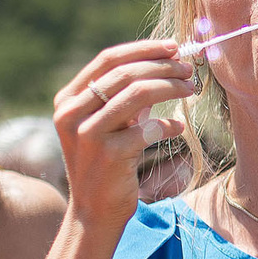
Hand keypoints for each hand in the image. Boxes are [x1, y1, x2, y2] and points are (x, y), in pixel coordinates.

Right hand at [53, 39, 198, 226]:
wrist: (94, 212)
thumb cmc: (107, 162)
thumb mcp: (109, 123)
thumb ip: (126, 95)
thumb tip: (167, 63)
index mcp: (68, 99)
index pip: (108, 59)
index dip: (144, 49)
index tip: (173, 46)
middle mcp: (71, 113)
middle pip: (125, 73)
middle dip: (163, 67)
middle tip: (188, 69)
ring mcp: (88, 134)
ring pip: (137, 94)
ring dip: (170, 87)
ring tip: (190, 89)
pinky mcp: (108, 155)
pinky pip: (148, 129)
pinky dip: (169, 124)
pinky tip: (178, 127)